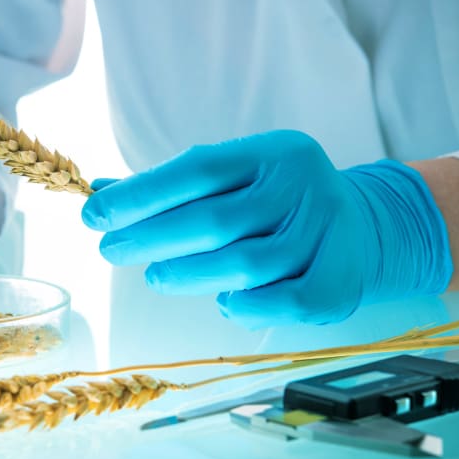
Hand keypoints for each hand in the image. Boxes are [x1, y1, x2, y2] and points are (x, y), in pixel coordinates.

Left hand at [81, 130, 450, 326]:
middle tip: (111, 251)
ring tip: (156, 277)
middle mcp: (303, 186)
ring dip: (189, 275)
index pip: (196, 170)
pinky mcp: (343, 280)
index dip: (139, 196)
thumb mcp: (230, 180)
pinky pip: (285, 301)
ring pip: (245, 264)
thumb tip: (96, 191)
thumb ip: (168, 187)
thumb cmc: (272, 204)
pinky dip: (247, 306)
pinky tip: (222, 301)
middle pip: (214, 221)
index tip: (94, 216)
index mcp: (271, 152)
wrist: (363, 227)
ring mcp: (328, 233)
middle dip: (151, 239)